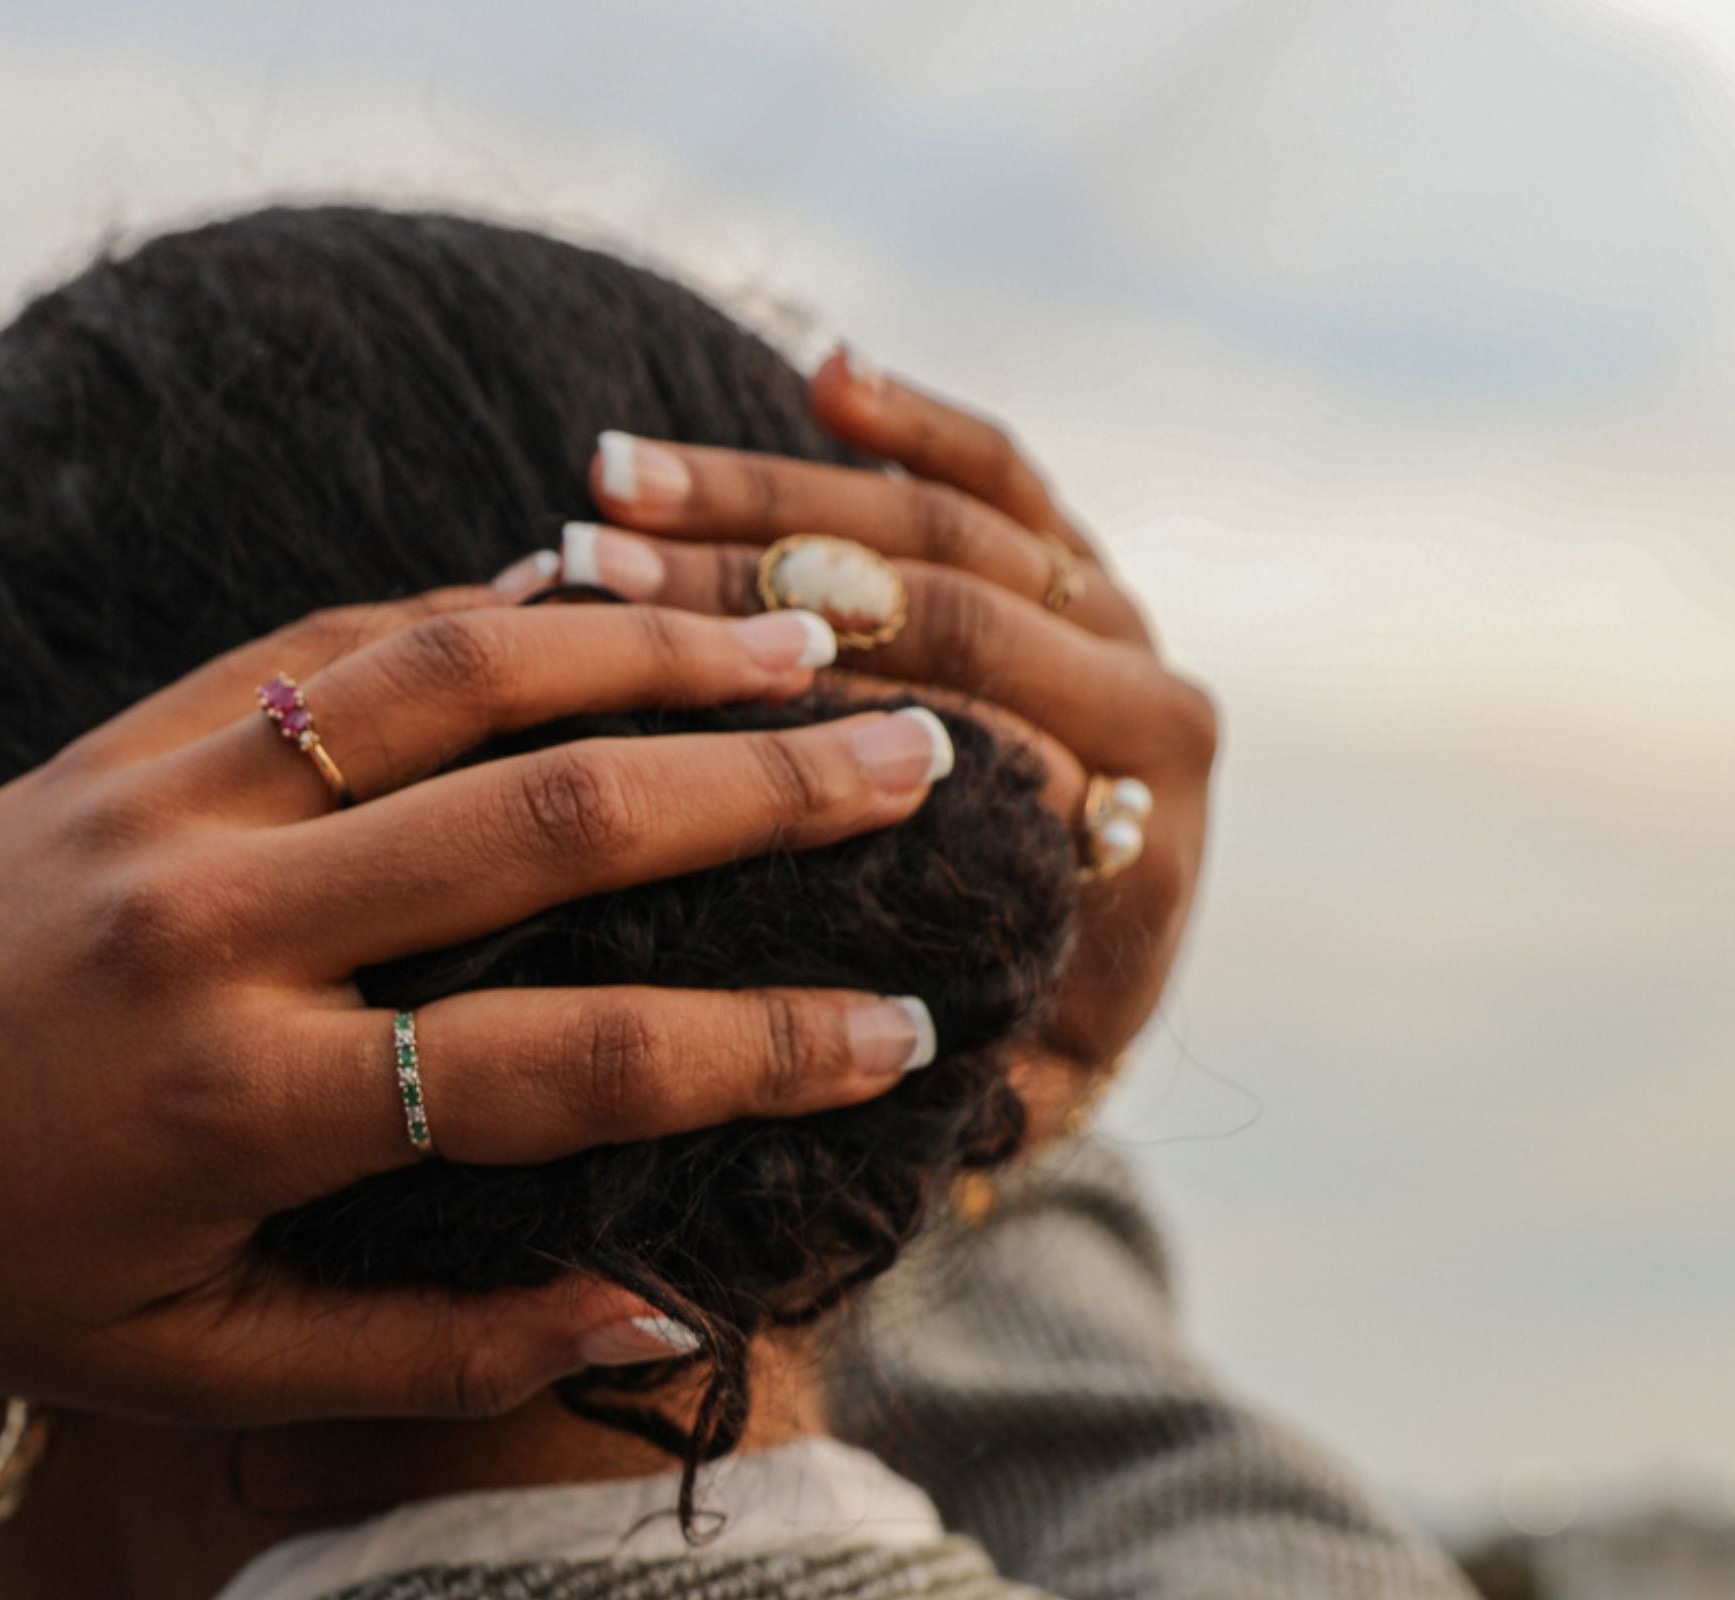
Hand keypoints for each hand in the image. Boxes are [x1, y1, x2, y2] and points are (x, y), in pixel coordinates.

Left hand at [0, 589, 964, 1422]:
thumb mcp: (189, 1365)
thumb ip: (434, 1357)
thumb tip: (665, 1311)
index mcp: (241, 1100)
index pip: (566, 1058)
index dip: (762, 1048)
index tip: (906, 1030)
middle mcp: (216, 920)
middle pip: (549, 815)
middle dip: (767, 788)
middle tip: (928, 762)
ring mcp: (163, 798)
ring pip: (450, 676)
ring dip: (646, 649)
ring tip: (808, 645)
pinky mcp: (123, 735)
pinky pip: (333, 642)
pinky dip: (479, 611)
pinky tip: (595, 599)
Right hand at [565, 350, 1216, 1138]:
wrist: (1098, 981)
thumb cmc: (1007, 1046)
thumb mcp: (1003, 1091)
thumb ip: (967, 1083)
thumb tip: (886, 1057)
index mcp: (1135, 820)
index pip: (964, 720)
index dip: (805, 692)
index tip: (653, 677)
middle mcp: (1141, 696)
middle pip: (947, 593)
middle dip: (752, 569)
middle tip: (592, 550)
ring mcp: (1111, 614)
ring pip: (951, 515)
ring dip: (775, 488)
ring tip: (613, 477)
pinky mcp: (1074, 561)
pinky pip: (999, 469)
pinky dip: (913, 418)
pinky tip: (822, 373)